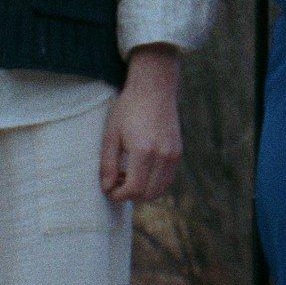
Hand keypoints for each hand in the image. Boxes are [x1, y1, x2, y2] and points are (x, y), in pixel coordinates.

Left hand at [101, 47, 182, 203]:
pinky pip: (167, 179)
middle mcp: (162, 155)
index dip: (119, 195)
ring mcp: (173, 154)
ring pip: (160, 189)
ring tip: (128, 176)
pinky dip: (154, 182)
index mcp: (143, 150)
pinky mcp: (178, 152)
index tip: (109, 191)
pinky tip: (141, 170)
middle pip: (148, 194)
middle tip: (116, 183)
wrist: (153, 89)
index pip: (133, 189)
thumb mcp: (111, 135)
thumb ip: (108, 164)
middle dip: (130, 195)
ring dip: (143, 191)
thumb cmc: (128, 109)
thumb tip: (107, 188)